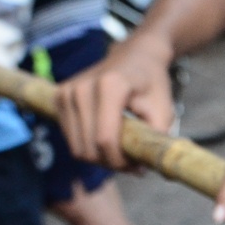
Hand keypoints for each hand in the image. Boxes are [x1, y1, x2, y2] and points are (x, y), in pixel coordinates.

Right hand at [55, 35, 175, 169]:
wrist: (135, 57)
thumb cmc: (152, 84)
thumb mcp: (164, 110)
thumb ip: (156, 139)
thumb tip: (142, 167)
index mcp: (110, 86)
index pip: (105, 139)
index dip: (120, 162)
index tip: (137, 166)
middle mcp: (83, 88)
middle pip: (88, 148)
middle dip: (111, 163)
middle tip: (131, 161)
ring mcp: (67, 92)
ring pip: (77, 148)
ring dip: (99, 158)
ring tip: (120, 149)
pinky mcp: (59, 97)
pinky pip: (70, 139)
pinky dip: (87, 146)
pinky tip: (105, 137)